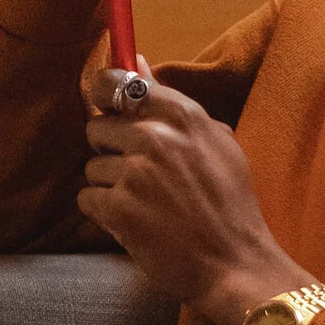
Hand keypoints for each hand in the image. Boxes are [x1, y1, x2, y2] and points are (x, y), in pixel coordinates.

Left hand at [77, 65, 312, 324]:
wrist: (236, 264)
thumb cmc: (229, 204)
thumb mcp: (215, 142)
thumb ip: (171, 102)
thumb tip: (135, 61)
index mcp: (183, 115)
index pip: (119, 83)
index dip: (106, 94)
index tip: (106, 106)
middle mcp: (156, 137)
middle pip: (98, 126)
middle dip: (111, 151)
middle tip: (139, 175)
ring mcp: (135, 172)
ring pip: (92, 166)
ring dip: (110, 186)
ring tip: (145, 204)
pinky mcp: (119, 207)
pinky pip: (88, 197)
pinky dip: (105, 213)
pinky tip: (134, 222)